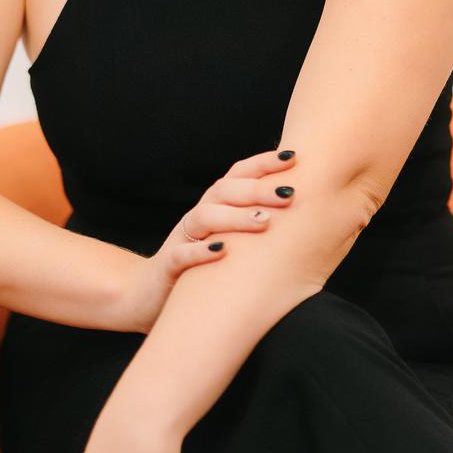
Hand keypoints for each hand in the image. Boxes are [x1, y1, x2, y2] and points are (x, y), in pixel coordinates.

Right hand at [120, 146, 298, 334]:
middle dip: (258, 189)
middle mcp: (198, 217)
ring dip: (235, 217)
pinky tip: (221, 251)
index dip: (263, 163)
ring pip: (204, 217)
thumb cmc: (204, 266)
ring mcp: (181, 239)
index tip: (293, 157)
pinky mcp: (168, 268)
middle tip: (289, 193)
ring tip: (264, 222)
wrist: (148, 295)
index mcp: (215, 206)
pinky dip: (199, 252)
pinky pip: (180, 255)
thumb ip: (256, 223)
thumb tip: (303, 211)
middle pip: (224, 191)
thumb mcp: (230, 239)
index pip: (238, 175)